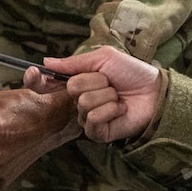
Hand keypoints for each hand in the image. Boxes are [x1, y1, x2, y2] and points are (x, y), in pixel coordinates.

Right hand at [48, 45, 164, 141]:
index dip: (43, 80)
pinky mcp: (98, 133)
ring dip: (107, 96)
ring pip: (84, 103)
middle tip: (112, 83)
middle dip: (97, 81)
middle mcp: (80, 101)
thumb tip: (46, 62)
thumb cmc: (132, 72)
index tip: (36, 74)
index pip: (55, 82)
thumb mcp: (103, 58)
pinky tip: (121, 109)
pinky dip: (111, 110)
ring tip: (119, 97)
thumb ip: (74, 62)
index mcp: (80, 82)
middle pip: (73, 88)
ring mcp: (88, 118)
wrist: (155, 91)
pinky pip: (93, 118)